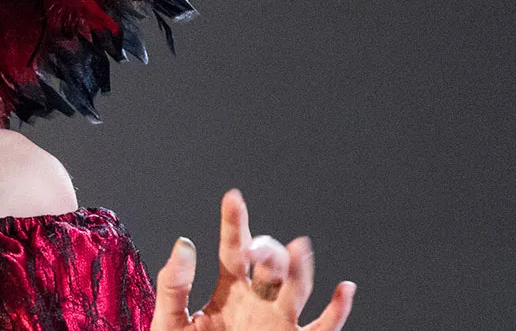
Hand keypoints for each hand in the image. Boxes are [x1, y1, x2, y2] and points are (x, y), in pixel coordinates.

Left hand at [151, 190, 355, 330]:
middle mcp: (257, 300)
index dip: (235, 222)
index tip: (233, 197)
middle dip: (267, 251)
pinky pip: (322, 327)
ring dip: (300, 269)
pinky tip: (344, 289)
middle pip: (270, 265)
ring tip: (299, 248)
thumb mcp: (170, 320)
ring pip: (297, 289)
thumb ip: (174, 284)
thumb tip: (184, 244)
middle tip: (255, 249)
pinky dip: (338, 310)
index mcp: (228, 289)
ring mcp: (277, 320)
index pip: (233, 248)